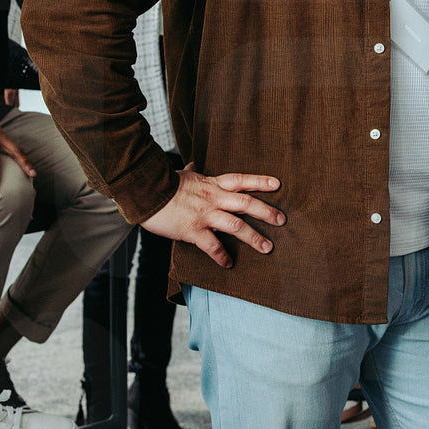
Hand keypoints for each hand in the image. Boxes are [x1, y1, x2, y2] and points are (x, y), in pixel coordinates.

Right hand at [141, 163, 285, 267]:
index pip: (241, 180)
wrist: (146, 193)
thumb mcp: (183, 175)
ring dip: (254, 237)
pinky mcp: (193, 231)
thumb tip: (194, 164)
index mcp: (212, 184)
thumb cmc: (164, 185)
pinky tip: (229, 264)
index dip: (260, 181)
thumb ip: (193, 172)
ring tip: (267, 247)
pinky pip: (212, 246)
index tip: (277, 184)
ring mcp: (205, 215)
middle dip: (266, 212)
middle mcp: (213, 198)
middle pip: (246, 203)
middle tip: (282, 220)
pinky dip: (222, 256)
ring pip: (236, 225)